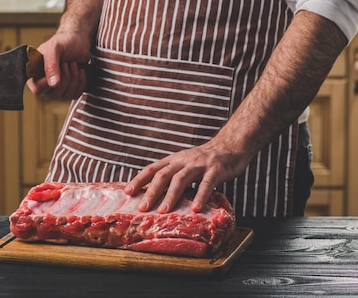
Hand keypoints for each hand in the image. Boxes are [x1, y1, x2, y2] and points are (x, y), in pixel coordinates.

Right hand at [26, 30, 91, 100]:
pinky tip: (79, 71)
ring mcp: (58, 89)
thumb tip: (53, 84)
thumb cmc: (63, 42)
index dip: (48, 82)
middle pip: (54, 94)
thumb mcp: (54, 49)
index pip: (37, 89)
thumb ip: (51, 65)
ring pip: (67, 95)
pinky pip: (76, 94)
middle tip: (65, 62)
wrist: (78, 42)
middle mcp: (45, 84)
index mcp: (35, 74)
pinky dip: (81, 81)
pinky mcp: (70, 90)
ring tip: (72, 64)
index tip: (58, 68)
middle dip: (65, 76)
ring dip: (73, 77)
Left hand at [124, 142, 252, 213]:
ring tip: (164, 211)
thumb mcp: (185, 164)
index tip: (127, 193)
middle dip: (151, 192)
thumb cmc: (205, 160)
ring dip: (171, 196)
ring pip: (181, 179)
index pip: (152, 169)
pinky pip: (206, 184)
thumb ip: (173, 176)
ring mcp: (199, 164)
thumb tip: (155, 195)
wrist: (230, 146)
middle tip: (142, 208)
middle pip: (163, 175)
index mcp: (174, 160)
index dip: (138, 180)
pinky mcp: (215, 170)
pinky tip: (195, 209)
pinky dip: (200, 196)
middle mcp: (183, 161)